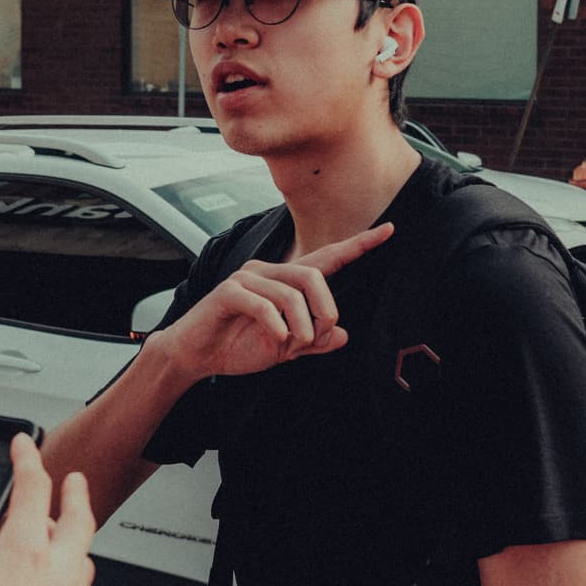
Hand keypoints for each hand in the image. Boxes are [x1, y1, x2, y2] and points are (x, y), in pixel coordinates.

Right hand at [0, 432, 95, 585]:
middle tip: (73, 479)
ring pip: (84, 557)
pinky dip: (69, 571)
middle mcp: (56, 576)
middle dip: (76, 493)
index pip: (33, 489)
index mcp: (26, 553)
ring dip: (77, 534)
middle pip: (78, 520)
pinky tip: (49, 584)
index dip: (27, 459)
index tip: (22, 443)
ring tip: (64, 528)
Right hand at [153, 223, 392, 379]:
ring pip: (291, 293)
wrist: (195, 356)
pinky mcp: (228, 291)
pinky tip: (275, 344)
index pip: (327, 257)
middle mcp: (267, 270)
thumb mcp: (283, 349)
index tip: (390, 229)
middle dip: (325, 309)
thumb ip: (312, 342)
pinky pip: (264, 305)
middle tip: (317, 336)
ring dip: (300, 327)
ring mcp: (246, 277)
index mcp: (284, 279)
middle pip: (314, 274)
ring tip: (291, 347)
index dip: (359, 244)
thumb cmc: (237, 346)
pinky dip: (276, 328)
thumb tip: (343, 336)